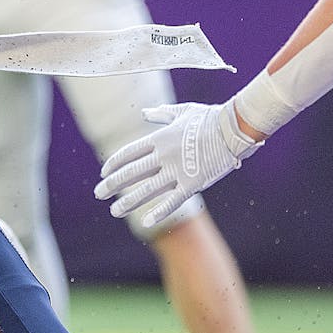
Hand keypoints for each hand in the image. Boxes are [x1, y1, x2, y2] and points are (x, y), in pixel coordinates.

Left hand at [94, 101, 262, 228]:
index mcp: (159, 138)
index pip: (128, 153)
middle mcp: (163, 155)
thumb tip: (145, 112)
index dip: (114, 164)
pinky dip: (159, 212)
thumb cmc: (211, 117)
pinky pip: (173, 201)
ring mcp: (177, 171)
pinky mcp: (193, 183)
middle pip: (131, 173)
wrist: (234, 127)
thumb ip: (162, 114)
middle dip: (112, 185)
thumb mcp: (182, 111)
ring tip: (113, 211)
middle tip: (98, 194)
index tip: (103, 172)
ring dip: (128, 202)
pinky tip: (145, 222)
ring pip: (146, 190)